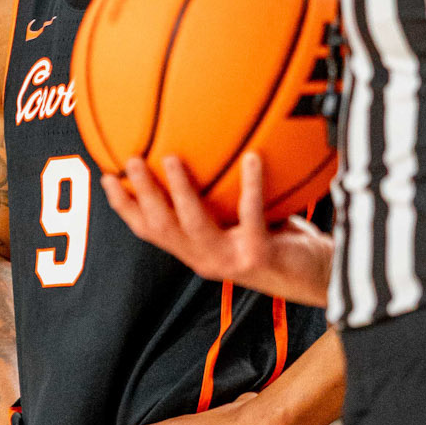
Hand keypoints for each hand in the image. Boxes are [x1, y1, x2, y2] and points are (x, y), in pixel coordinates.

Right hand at [100, 153, 332, 307]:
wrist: (319, 278)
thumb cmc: (281, 243)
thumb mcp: (244, 220)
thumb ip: (224, 198)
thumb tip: (210, 146)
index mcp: (195, 251)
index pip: (150, 230)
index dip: (125, 207)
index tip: (106, 176)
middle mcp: (205, 260)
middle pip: (161, 227)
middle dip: (141, 194)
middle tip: (131, 160)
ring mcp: (229, 261)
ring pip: (193, 225)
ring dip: (179, 191)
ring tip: (172, 159)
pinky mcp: (257, 255)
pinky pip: (251, 213)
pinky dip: (251, 184)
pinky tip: (252, 157)